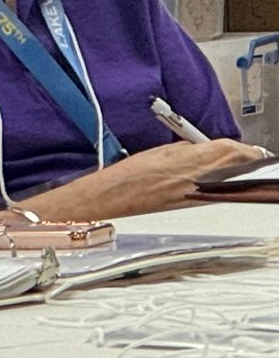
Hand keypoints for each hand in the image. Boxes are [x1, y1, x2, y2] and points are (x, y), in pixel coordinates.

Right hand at [24, 139, 269, 220]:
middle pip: (236, 169)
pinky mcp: (190, 209)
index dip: (244, 150)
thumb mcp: (157, 154)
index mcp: (189, 162)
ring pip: (229, 182)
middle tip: (248, 156)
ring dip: (233, 174)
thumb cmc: (124, 178)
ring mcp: (196, 198)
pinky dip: (218, 186)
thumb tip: (206, 150)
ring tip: (232, 167)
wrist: (108, 203)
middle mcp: (197, 182)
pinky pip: (214, 193)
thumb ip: (186, 150)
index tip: (249, 148)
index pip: (232, 152)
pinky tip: (211, 183)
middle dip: (243, 161)